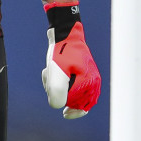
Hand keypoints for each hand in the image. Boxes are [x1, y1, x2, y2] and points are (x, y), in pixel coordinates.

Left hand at [41, 2, 101, 118]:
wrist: (64, 33)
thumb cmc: (61, 52)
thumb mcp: (56, 73)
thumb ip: (57, 93)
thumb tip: (59, 106)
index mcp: (90, 83)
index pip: (79, 106)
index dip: (66, 106)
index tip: (59, 105)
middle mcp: (93, 82)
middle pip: (75, 102)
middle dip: (59, 95)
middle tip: (48, 82)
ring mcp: (88, 77)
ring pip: (71, 94)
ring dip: (56, 87)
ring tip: (47, 73)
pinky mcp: (81, 74)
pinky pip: (71, 86)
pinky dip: (59, 82)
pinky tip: (50, 71)